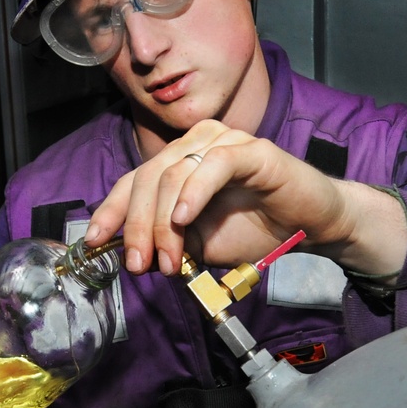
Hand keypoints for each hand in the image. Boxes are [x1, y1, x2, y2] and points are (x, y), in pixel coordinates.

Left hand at [85, 121, 406, 278]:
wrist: (310, 227)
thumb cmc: (254, 230)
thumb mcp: (197, 244)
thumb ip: (166, 242)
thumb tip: (132, 255)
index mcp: (176, 162)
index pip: (131, 182)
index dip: (110, 211)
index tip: (95, 242)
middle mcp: (193, 144)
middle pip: (146, 179)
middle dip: (136, 227)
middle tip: (141, 264)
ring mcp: (222, 142)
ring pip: (172, 174)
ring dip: (163, 223)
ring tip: (170, 259)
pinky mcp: (251, 149)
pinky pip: (212, 165)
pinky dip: (193, 194)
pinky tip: (183, 220)